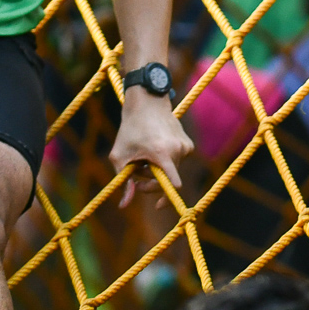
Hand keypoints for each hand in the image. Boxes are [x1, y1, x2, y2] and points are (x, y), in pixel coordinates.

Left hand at [111, 89, 193, 208]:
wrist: (147, 103)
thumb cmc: (130, 128)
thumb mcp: (120, 156)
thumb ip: (124, 182)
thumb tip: (124, 206)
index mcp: (162, 153)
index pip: (172, 184)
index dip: (166, 197)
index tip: (158, 205)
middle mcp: (178, 150)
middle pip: (169, 180)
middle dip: (152, 183)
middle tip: (136, 179)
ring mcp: (185, 147)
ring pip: (172, 171)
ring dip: (157, 171)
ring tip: (144, 158)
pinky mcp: (188, 144)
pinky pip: (177, 162)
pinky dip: (165, 162)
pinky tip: (155, 150)